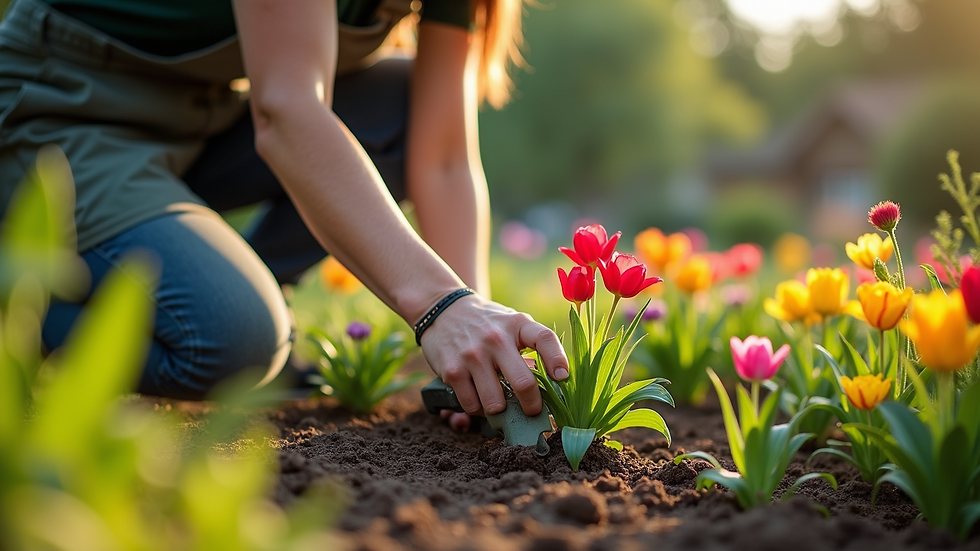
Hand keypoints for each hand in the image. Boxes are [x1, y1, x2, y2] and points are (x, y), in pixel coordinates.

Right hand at [419, 293, 568, 417]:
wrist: (443, 310)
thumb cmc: (488, 324)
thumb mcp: (511, 324)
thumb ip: (529, 348)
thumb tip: (548, 385)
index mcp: (517, 325)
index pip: (544, 339)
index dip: (557, 359)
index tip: (562, 378)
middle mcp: (496, 339)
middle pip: (523, 383)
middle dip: (532, 405)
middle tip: (532, 410)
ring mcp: (472, 355)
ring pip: (495, 403)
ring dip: (500, 410)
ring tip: (500, 403)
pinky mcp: (452, 370)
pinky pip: (471, 405)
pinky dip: (477, 409)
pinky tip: (479, 399)